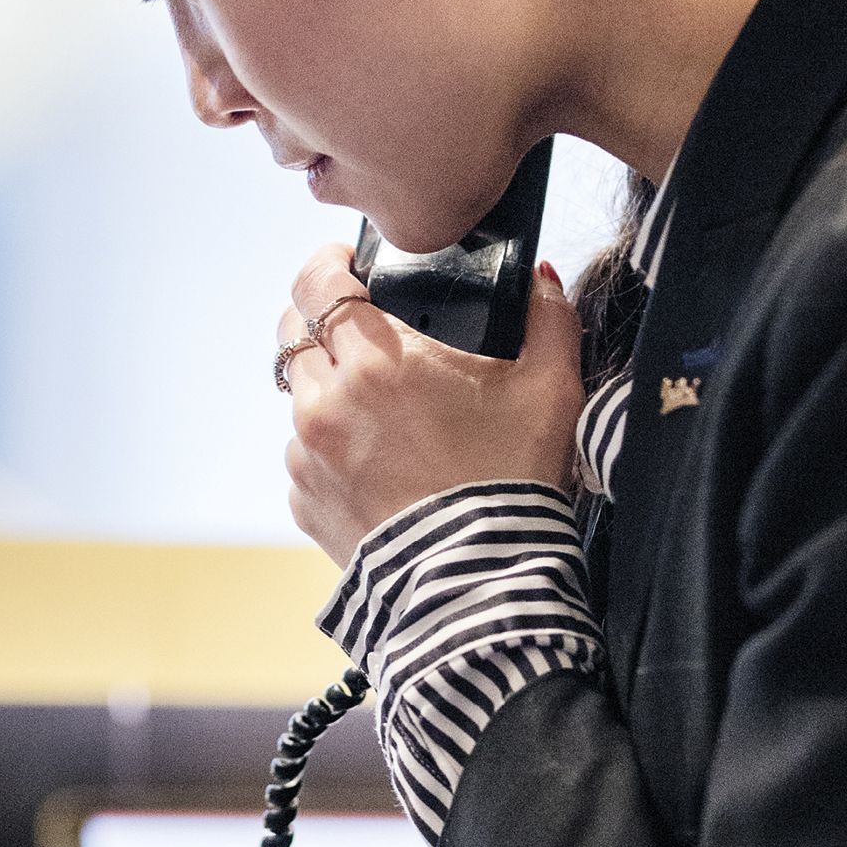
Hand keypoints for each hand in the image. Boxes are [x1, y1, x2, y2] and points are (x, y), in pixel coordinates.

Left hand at [280, 245, 584, 567]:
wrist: (480, 582)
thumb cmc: (511, 482)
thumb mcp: (550, 390)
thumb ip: (549, 319)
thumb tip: (542, 278)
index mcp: (376, 361)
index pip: (317, 283)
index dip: (327, 265)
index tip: (345, 264)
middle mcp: (326, 403)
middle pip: (295, 333)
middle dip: (324, 323)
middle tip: (365, 334)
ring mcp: (307, 455)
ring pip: (300, 396)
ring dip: (330, 391)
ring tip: (384, 413)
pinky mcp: (304, 500)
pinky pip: (305, 455)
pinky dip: (331, 449)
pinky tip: (379, 464)